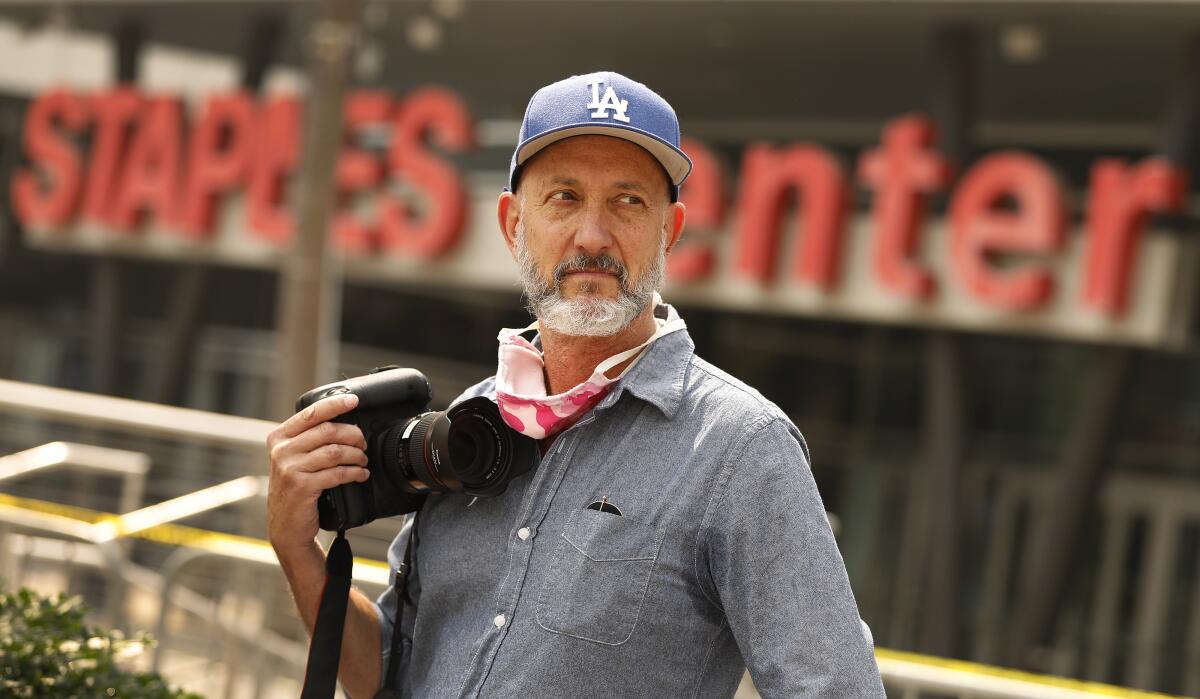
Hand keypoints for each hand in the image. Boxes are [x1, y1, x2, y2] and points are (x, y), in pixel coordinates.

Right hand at [266, 394, 368, 553]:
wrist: (286, 525)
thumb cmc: (295, 489)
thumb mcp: (293, 459)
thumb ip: (308, 439)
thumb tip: (341, 419)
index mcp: (279, 437)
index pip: (311, 413)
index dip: (335, 404)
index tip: (354, 400)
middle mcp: (282, 450)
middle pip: (328, 430)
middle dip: (353, 434)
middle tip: (363, 443)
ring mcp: (290, 468)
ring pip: (335, 451)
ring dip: (356, 455)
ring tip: (363, 460)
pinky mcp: (302, 486)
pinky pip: (337, 473)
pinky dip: (355, 472)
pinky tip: (361, 474)